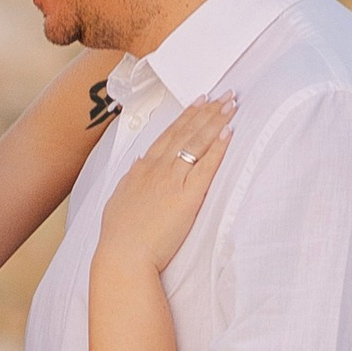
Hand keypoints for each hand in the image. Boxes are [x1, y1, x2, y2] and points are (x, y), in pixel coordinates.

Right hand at [96, 94, 233, 271]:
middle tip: (224, 95)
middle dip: (207, 111)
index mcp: (141, 169)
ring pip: (197, 142)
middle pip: (186, 131)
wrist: (123, 255)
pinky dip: (218, 147)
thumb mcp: (119, 199)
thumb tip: (137, 165)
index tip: (200, 102)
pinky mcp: (187, 196)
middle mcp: (156, 168)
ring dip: (216, 121)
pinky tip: (229, 133)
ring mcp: (171, 180)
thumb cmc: (120, 235)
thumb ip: (130, 180)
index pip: (168, 134)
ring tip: (231, 105)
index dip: (186, 116)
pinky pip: (206, 166)